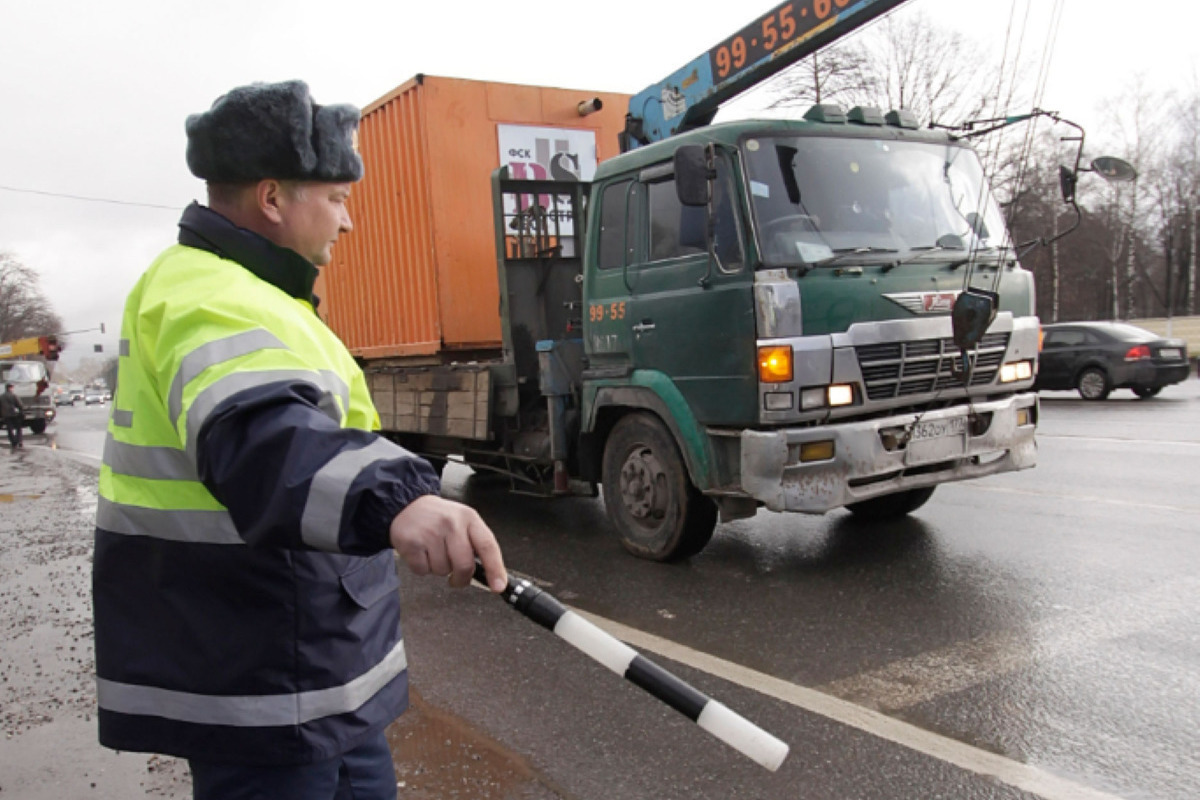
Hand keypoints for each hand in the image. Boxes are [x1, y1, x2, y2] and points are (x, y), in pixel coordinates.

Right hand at [388, 495, 506, 591]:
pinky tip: (422, 552)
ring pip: (442, 570)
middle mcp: (451, 523)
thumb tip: (492, 575)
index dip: (495, 569)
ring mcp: (430, 532)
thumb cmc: (440, 519)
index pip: (487, 546)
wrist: (408, 506)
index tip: (499, 586)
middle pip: (464, 565)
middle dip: (462, 579)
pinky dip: (422, 568)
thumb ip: (477, 544)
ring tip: (434, 552)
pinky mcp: (411, 542)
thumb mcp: (464, 521)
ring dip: (439, 569)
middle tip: (457, 578)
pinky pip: (423, 571)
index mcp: (469, 518)